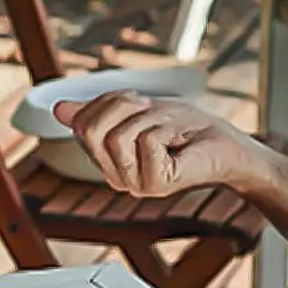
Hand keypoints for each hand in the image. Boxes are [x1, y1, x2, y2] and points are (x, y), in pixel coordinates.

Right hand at [52, 91, 258, 197]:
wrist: (229, 147)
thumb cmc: (189, 128)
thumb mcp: (139, 111)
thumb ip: (98, 112)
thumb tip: (59, 109)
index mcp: (109, 162)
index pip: (82, 123)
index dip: (112, 103)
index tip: (142, 108)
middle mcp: (117, 177)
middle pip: (91, 130)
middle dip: (124, 108)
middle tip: (154, 115)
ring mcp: (135, 184)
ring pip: (118, 135)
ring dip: (149, 120)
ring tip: (170, 131)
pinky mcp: (155, 185)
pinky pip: (146, 141)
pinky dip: (166, 130)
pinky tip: (180, 143)